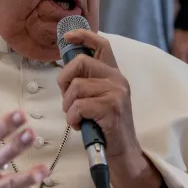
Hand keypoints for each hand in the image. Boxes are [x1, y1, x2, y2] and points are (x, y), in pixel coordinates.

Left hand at [56, 30, 139, 159]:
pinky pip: (78, 106)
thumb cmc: (105, 126)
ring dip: (68, 106)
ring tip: (77, 117)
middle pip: (79, 62)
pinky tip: (80, 125)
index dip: (83, 36)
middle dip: (64, 80)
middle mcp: (118, 79)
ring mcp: (116, 93)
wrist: (124, 152)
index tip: (67, 37)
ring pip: (76, 87)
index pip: (102, 45)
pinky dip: (72, 118)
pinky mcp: (112, 108)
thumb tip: (65, 71)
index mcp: (114, 74)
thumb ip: (88, 82)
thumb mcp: (100, 98)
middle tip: (67, 99)